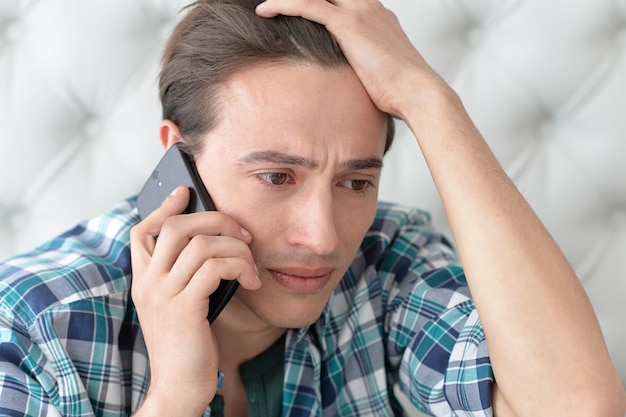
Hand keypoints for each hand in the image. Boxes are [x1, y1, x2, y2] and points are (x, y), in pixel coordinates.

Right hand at [130, 186, 259, 414]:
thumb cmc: (187, 344)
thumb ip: (186, 275)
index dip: (163, 207)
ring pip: (201, 244)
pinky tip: (251, 282)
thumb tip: (215, 242)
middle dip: (215, 220)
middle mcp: (148, 284)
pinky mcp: (185, 308)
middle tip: (242, 233)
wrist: (179, 387)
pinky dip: (239, 267)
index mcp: (144, 280)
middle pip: (175, 226)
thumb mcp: (181, 304)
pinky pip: (214, 267)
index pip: (143, 231)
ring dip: (236, 247)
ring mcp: (163, 295)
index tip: (186, 192)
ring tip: (251, 264)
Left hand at [256, 0, 444, 118]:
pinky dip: (284, 5)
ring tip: (266, 3)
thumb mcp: (380, 72)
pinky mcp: (349, 24)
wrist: (417, 92)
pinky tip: (265, 9)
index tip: (301, 7)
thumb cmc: (402, 91)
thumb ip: (363, 65)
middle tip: (279, 3)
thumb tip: (350, 82)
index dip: (325, 2)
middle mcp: (370, 7)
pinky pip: (308, 5)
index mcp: (378, 16)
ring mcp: (361, 12)